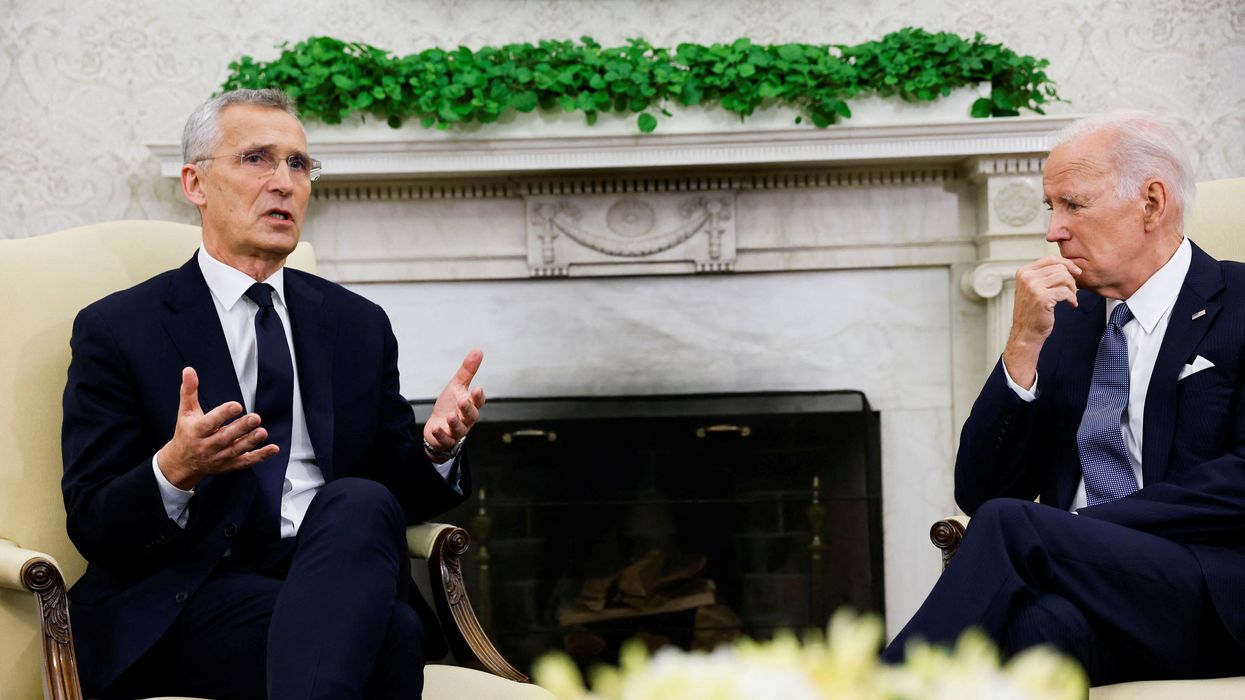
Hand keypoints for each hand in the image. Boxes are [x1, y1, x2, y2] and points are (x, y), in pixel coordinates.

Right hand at [156, 367, 277, 488]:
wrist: (182, 463)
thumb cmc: (186, 433)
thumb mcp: (185, 412)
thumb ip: (189, 391)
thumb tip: (189, 370)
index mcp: (196, 431)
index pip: (210, 422)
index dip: (223, 414)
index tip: (236, 405)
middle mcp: (207, 446)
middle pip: (225, 437)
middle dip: (241, 428)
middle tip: (255, 417)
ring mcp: (219, 457)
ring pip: (236, 450)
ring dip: (251, 442)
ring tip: (262, 432)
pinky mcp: (229, 465)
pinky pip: (246, 461)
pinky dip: (260, 456)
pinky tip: (272, 449)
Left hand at [424, 349, 485, 461]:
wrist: (437, 426)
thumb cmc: (449, 405)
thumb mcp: (456, 386)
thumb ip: (467, 371)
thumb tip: (478, 350)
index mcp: (470, 405)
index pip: (478, 402)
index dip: (478, 397)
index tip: (477, 389)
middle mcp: (466, 419)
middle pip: (471, 416)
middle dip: (468, 409)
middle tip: (462, 401)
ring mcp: (457, 431)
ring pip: (460, 429)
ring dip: (456, 423)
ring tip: (451, 416)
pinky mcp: (446, 440)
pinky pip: (446, 440)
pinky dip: (441, 435)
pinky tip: (435, 427)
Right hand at [1002, 256, 1081, 386]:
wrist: (1026, 332)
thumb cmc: (1032, 311)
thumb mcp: (1033, 288)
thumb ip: (1044, 275)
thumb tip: (1067, 265)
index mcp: (1023, 272)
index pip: (1050, 259)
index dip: (1066, 263)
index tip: (1076, 272)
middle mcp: (1026, 277)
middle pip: (1059, 268)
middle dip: (1071, 279)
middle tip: (1072, 290)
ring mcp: (1033, 287)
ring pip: (1064, 277)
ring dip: (1072, 288)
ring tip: (1071, 297)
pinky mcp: (1042, 298)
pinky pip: (1066, 292)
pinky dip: (1072, 299)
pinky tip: (1071, 305)